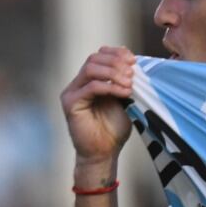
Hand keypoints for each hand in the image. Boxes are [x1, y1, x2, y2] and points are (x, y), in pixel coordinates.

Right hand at [60, 46, 135, 163]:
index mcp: (91, 79)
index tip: (134, 60)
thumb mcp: (124, 99)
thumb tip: (135, 63)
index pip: (100, 54)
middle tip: (132, 73)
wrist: (104, 153)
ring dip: (113, 73)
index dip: (117, 53)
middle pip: (94, 58)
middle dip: (116, 62)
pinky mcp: (71, 103)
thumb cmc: (114, 129)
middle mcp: (79, 83)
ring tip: (129, 84)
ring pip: (91, 68)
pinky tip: (124, 93)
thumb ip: (125, 81)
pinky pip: (90, 87)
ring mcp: (72, 92)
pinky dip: (109, 87)